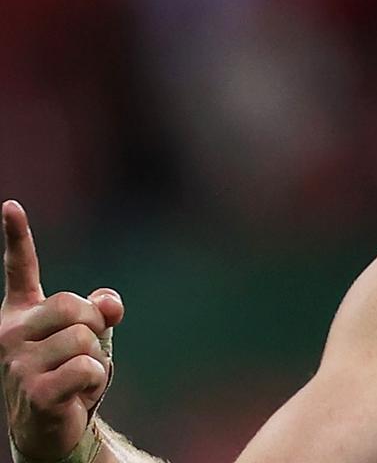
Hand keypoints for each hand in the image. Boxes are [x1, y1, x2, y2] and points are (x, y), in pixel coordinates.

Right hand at [0, 200, 123, 458]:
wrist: (53, 428)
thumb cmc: (69, 373)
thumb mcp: (90, 336)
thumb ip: (100, 309)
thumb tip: (108, 303)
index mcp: (21, 314)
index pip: (20, 270)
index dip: (17, 237)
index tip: (11, 206)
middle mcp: (10, 334)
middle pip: (75, 307)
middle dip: (93, 329)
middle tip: (81, 354)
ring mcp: (16, 364)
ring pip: (85, 339)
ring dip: (96, 360)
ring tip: (77, 378)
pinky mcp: (33, 391)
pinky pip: (86, 368)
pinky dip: (95, 381)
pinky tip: (77, 394)